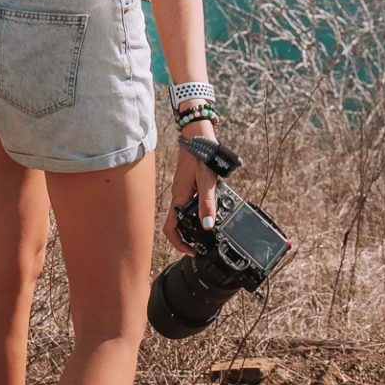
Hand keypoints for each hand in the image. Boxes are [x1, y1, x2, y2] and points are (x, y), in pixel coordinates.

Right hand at [163, 119, 220, 255]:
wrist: (197, 134)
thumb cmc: (201, 154)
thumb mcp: (207, 181)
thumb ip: (207, 203)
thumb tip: (208, 226)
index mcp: (179, 197)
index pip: (170, 228)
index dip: (179, 243)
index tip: (192, 250)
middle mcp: (178, 195)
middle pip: (177, 223)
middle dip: (189, 235)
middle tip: (204, 241)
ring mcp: (182, 189)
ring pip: (184, 212)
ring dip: (195, 221)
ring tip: (212, 223)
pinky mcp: (187, 184)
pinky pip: (190, 201)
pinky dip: (199, 208)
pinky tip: (213, 204)